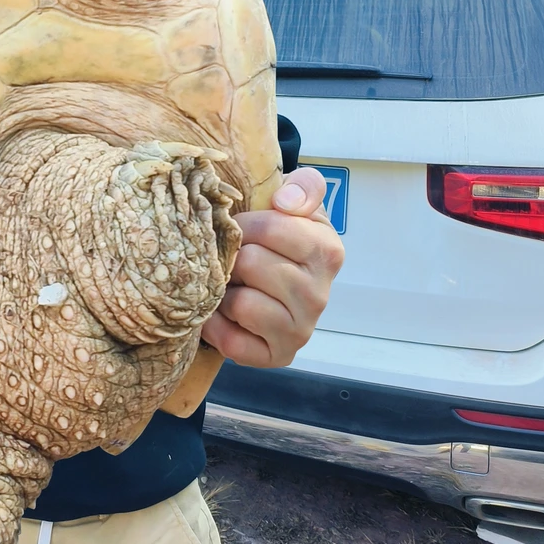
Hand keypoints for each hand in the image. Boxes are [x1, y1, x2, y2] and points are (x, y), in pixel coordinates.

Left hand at [201, 166, 343, 368]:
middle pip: (251, 263)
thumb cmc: (278, 240)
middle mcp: (319, 295)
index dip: (244, 224)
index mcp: (327, 251)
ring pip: (240, 303)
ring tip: (230, 285)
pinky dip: (216, 326)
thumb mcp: (296, 203)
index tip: (240, 228)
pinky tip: (223, 313)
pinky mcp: (277, 357)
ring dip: (224, 291)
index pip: (271, 227)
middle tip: (233, 260)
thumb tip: (286, 202)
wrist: (267, 285)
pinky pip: (231, 341)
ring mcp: (300, 331)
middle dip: (232, 257)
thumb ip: (303, 186)